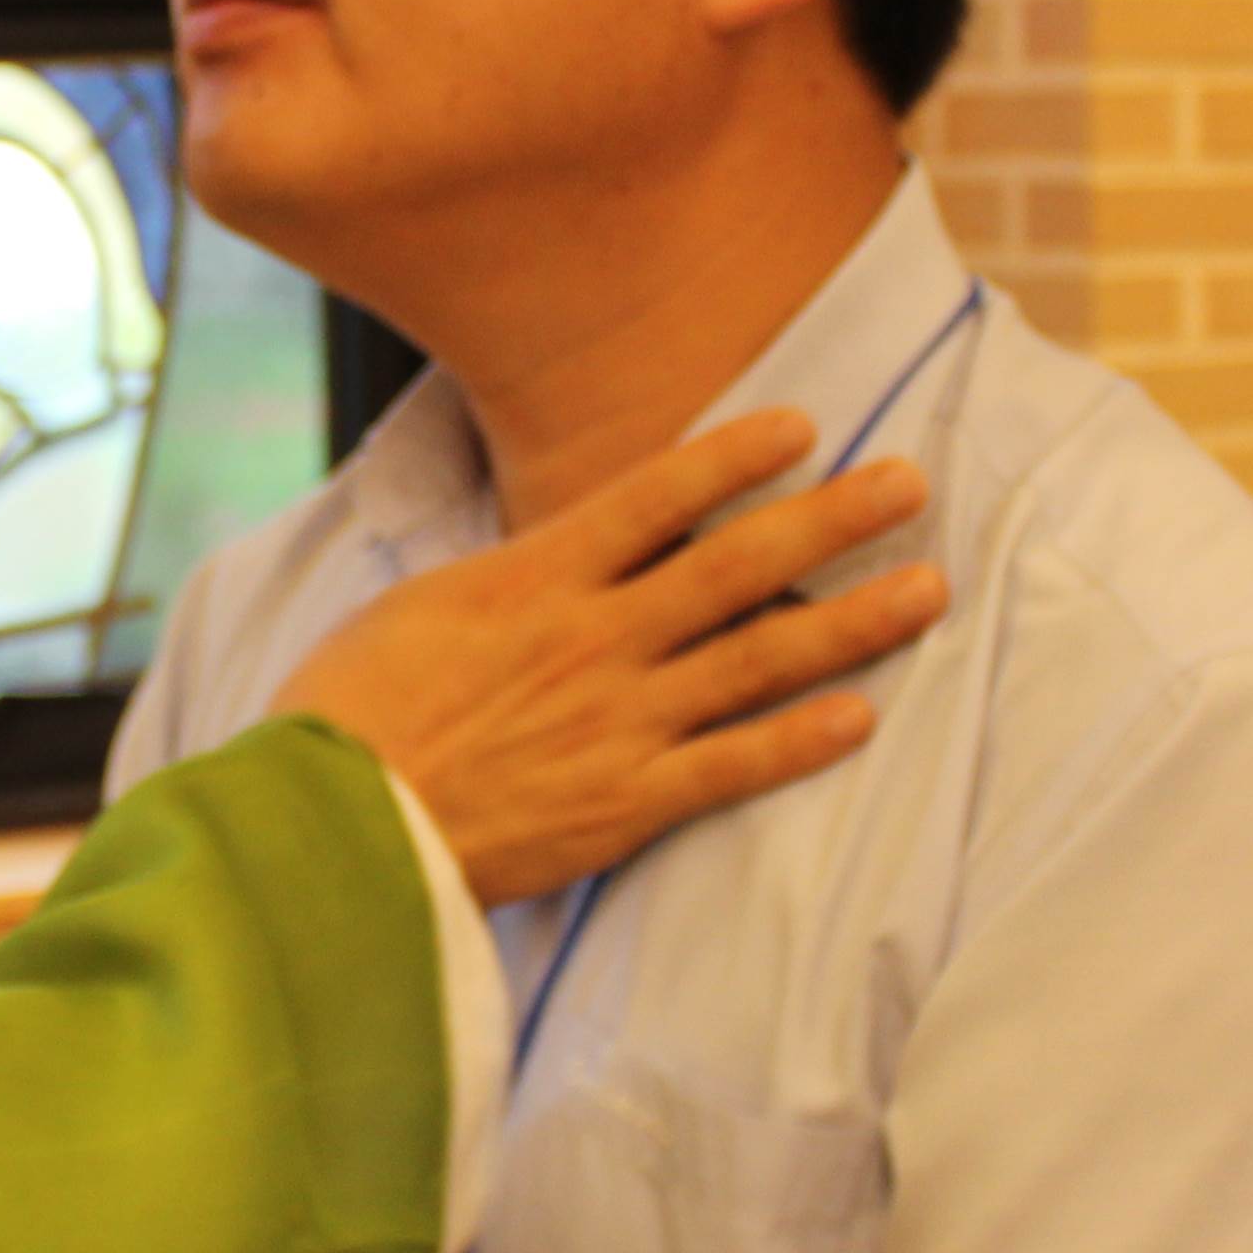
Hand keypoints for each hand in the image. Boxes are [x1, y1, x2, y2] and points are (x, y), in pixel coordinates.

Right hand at [269, 412, 945, 904]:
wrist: (326, 827)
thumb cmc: (344, 718)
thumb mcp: (416, 611)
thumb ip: (502, 585)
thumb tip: (550, 562)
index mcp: (532, 579)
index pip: (656, 495)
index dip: (737, 455)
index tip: (805, 424)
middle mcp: (592, 640)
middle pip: (737, 564)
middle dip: (831, 518)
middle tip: (911, 482)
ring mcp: (617, 723)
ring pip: (759, 657)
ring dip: (851, 620)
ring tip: (927, 588)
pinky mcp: (623, 806)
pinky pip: (732, 767)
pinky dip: (799, 742)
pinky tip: (861, 717)